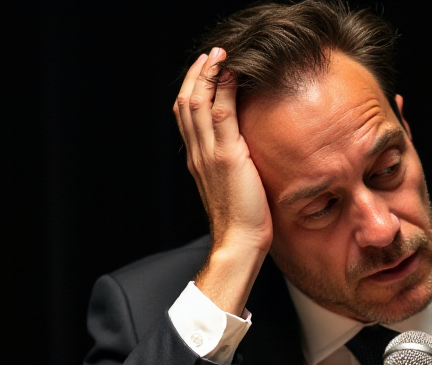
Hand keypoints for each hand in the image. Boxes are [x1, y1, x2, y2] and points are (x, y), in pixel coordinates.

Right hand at [173, 48, 270, 313]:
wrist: (240, 243)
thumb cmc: (244, 221)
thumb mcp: (233, 187)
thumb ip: (232, 167)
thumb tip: (246, 153)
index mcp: (198, 161)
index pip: (185, 117)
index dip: (191, 90)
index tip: (204, 72)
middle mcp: (198, 154)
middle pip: (185, 103)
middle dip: (196, 75)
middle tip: (210, 55)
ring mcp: (210, 154)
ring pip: (197, 103)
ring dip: (207, 75)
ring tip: (219, 55)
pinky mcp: (228, 157)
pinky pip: (221, 114)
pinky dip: (224, 90)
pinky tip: (234, 74)